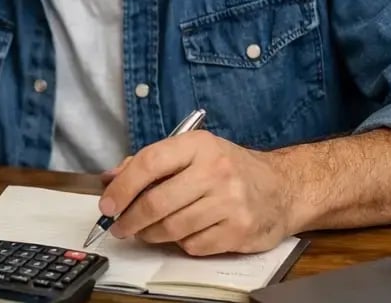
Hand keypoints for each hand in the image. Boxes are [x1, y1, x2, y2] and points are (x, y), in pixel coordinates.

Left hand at [97, 131, 296, 255]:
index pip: (149, 163)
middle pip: (157, 202)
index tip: (107, 205)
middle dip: (130, 220)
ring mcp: (230, 202)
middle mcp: (216, 171)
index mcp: (199, 145)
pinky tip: (186, 233)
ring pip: (172, 228)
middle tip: (120, 227)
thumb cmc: (229, 169)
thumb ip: (151, 163)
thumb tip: (110, 179)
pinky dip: (182, 244)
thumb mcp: (193, 153)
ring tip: (148, 231)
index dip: (122, 187)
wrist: (282, 188)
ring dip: (152, 234)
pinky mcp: (239, 230)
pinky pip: (193, 245)